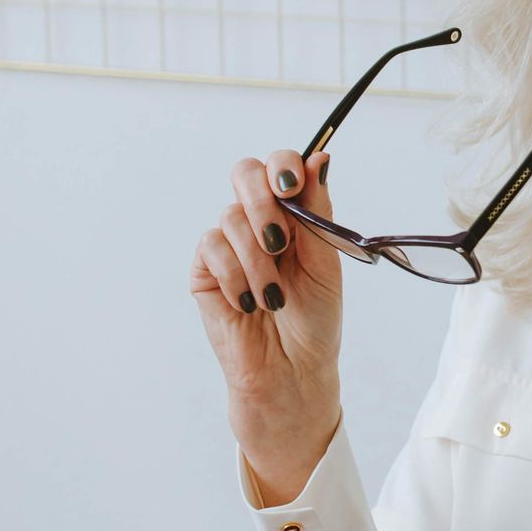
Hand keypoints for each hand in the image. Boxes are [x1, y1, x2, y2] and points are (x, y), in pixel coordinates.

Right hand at [190, 150, 344, 501]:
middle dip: (262, 202)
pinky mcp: (204, 270)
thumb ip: (318, 210)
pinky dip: (235, 275)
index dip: (282, 164)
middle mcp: (258, 222)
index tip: (292, 184)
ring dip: (258, 259)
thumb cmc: (314, 321)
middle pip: (244, 173)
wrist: (292, 373)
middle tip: (279, 240)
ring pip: (230, 217)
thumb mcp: (326, 263)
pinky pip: (211, 248)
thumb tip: (320, 157)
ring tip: (273, 297)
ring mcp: (228, 244)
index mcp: (293, 214)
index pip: (280, 166)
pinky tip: (249, 302)